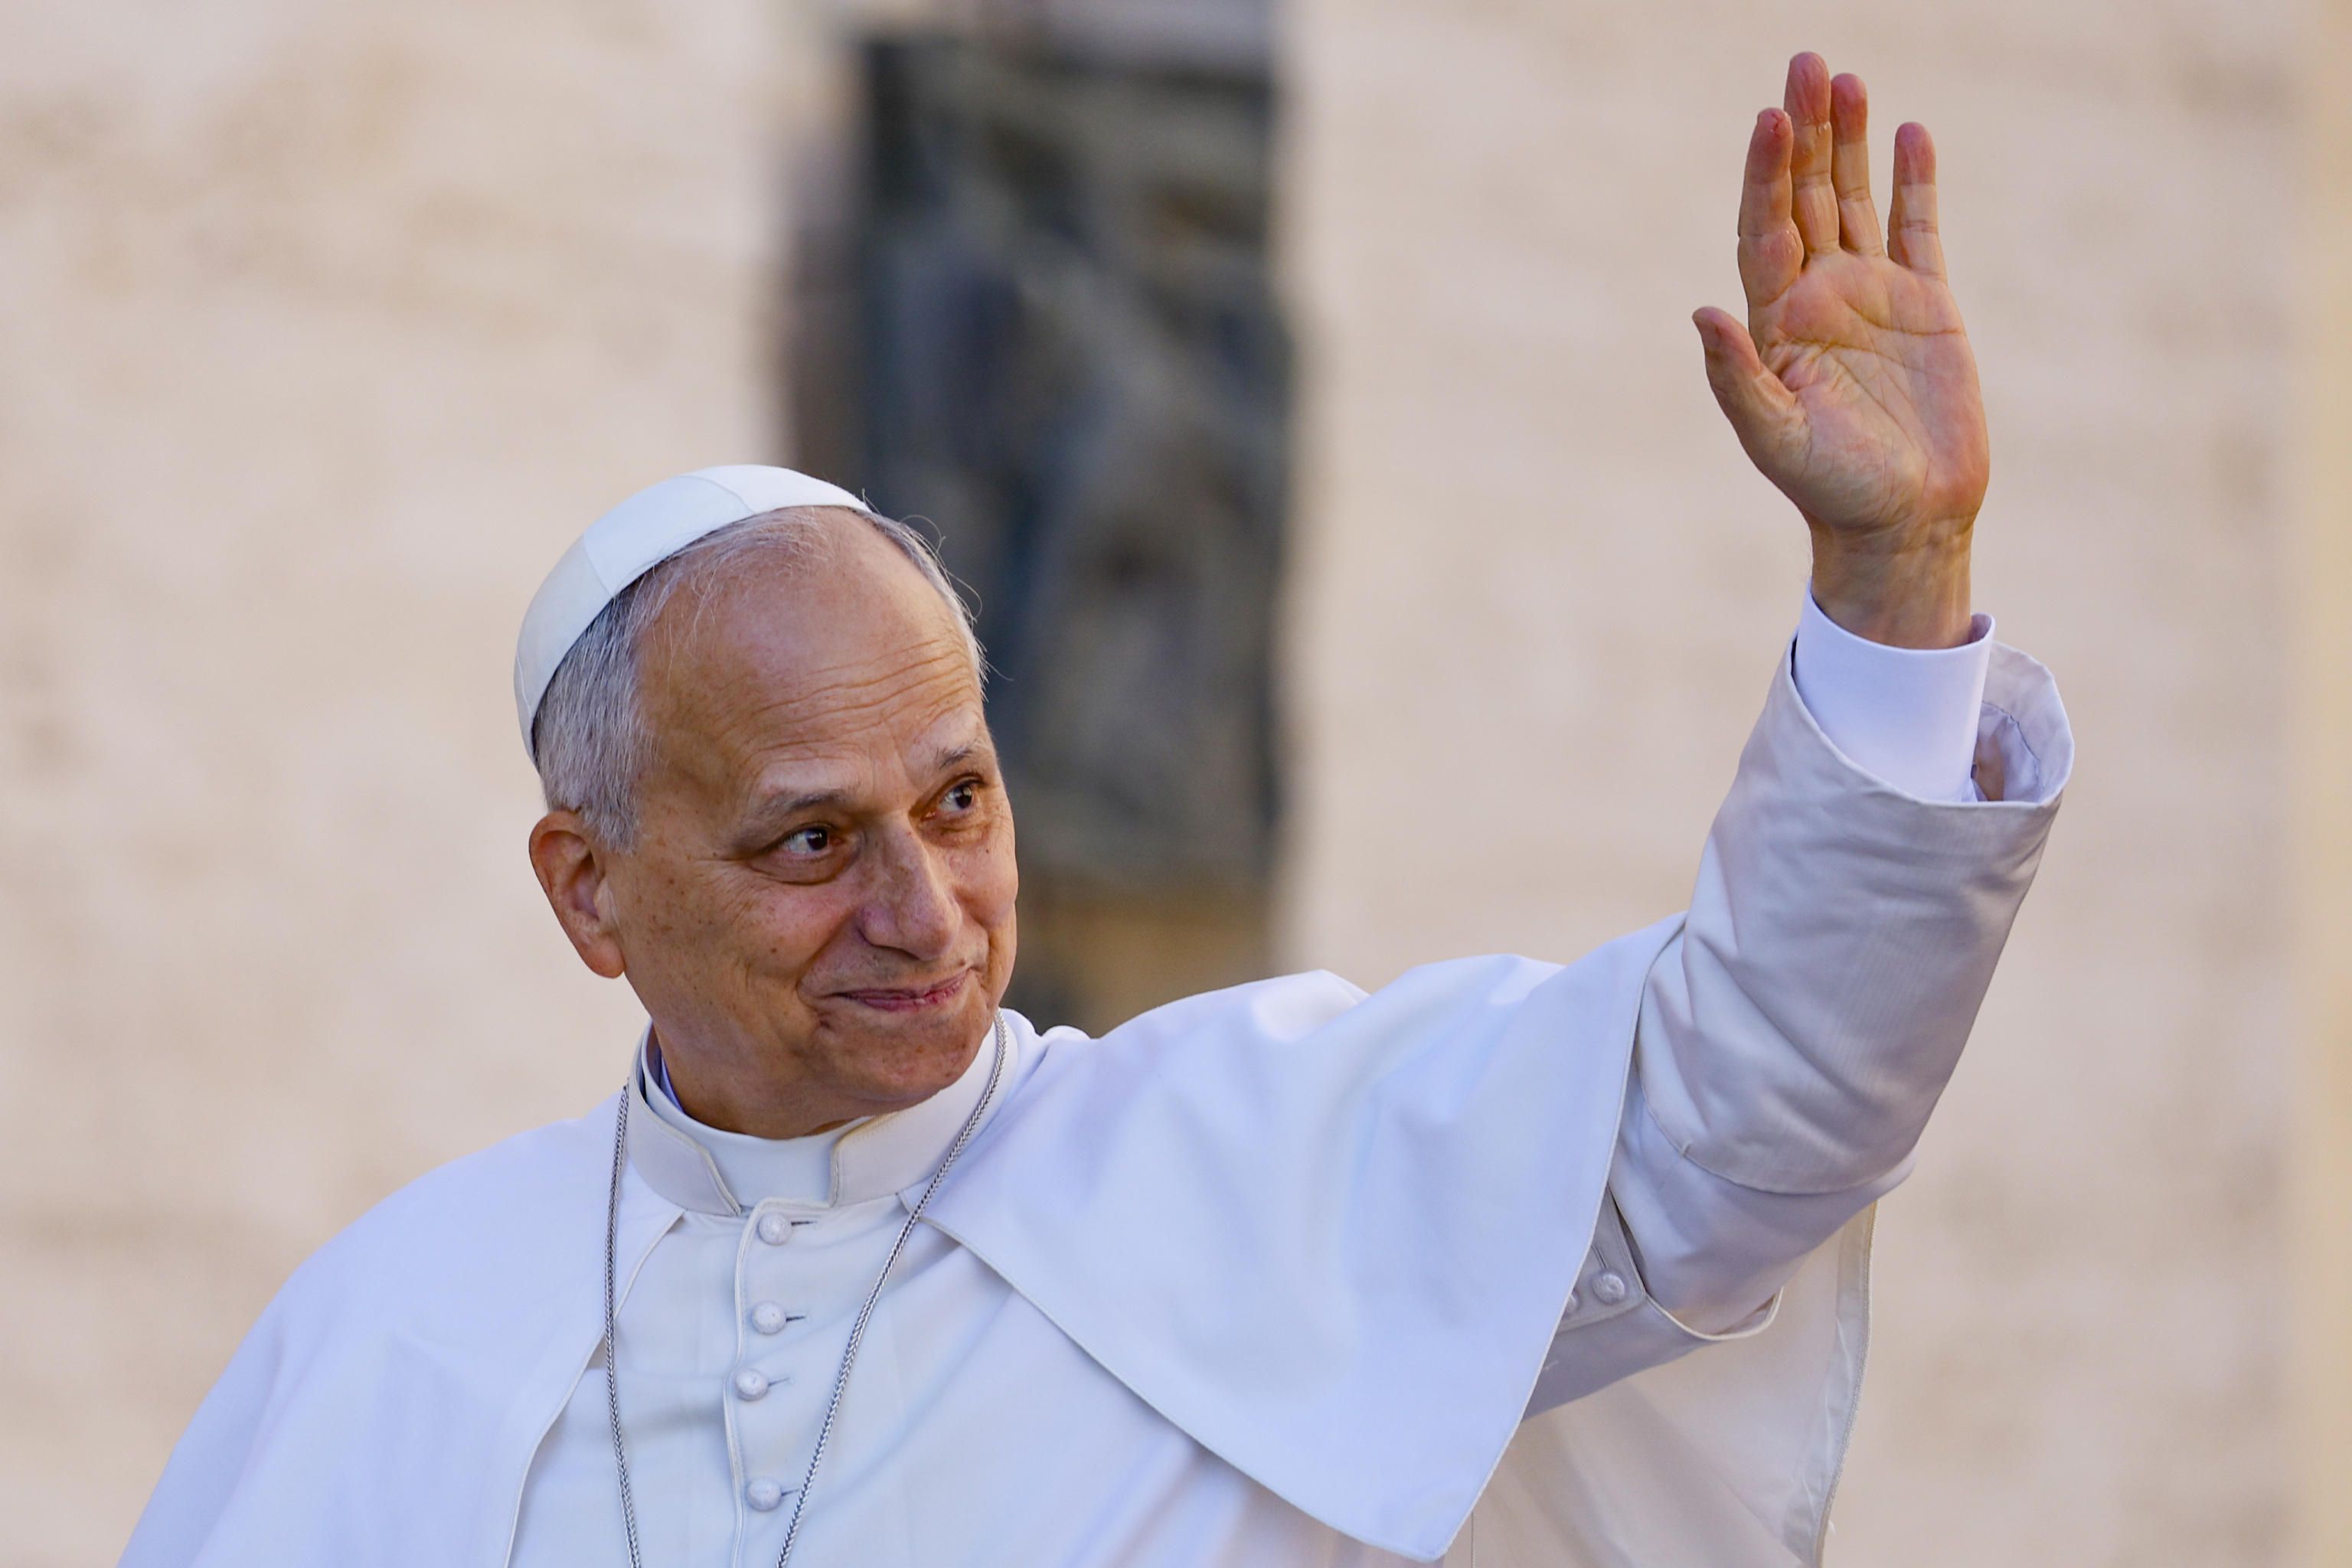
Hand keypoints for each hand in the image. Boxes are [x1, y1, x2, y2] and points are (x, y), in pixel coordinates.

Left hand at [1695, 53, 1985, 647]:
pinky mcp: (1926, 307)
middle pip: (1806, 197)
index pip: (1764, 228)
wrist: (1904, 522)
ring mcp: (1872, 297)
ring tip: (1844, 80)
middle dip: (1804, 134)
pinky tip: (1907, 132)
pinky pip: (1919, 229)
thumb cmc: (1831, 490)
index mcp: (1775, 323)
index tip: (1768, 119)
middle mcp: (1818, 298)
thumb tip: (1701, 313)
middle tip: (1804, 64)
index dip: (1765, 175)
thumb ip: (1737, 378)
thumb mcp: (1775, 438)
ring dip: (1850, 142)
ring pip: (1857, 201)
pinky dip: (1915, 182)